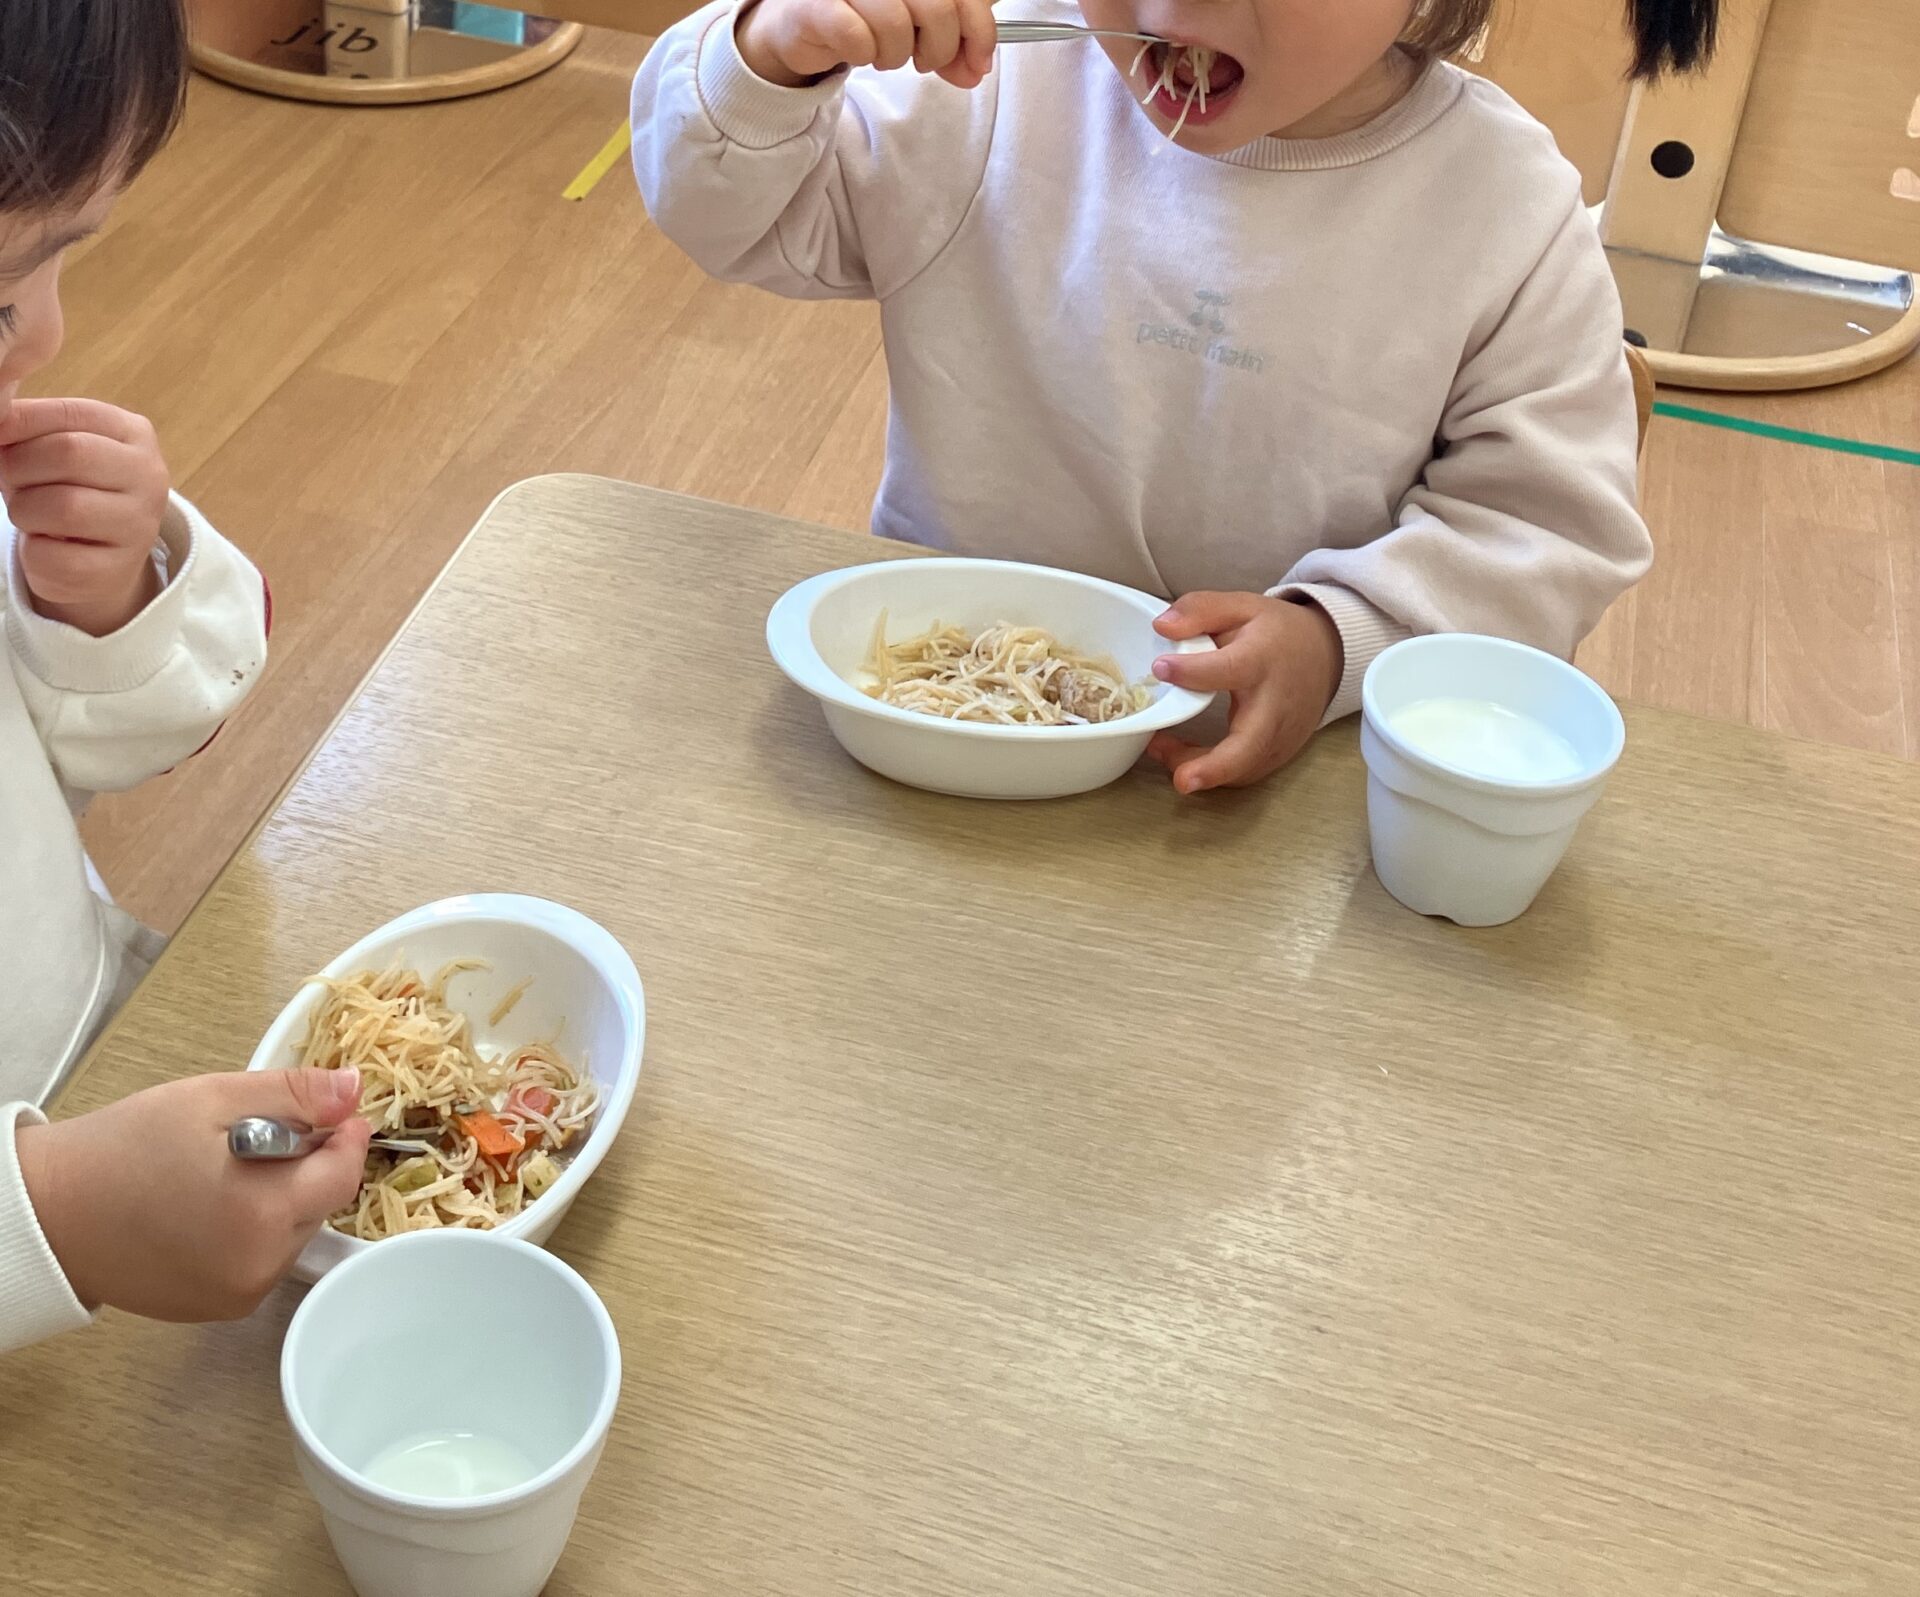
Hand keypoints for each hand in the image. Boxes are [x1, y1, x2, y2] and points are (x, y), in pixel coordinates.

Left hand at [0, 397, 171, 637]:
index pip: (71, 414)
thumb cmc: (69, 488)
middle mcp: (150, 477)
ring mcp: (140, 526)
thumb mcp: (57, 446)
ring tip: (31, 515)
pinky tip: (47, 547)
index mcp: (134, 434)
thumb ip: (30, 425)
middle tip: (9, 480)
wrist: (102, 557)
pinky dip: (33, 552)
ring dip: (25, 511)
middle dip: (20, 466)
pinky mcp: (117, 570)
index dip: (21, 422)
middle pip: (69, 454)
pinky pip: (54, 556)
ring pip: (63, 507)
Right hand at [15, 1069, 371, 1321]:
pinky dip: (257, 1232)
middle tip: (262, 1141)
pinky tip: (214, 1211)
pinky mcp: (220, 1309)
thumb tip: (354, 1090)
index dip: (346, 1140)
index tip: (335, 1117)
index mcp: (263, 1212)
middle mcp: (259, 1264)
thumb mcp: (213, 1099)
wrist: (53, 1213)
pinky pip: (266, 1261)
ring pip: (297, 1234)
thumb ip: (294, 1094)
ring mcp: (240, 1294)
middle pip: (322, 1205)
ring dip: (283, 1201)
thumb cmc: (125, 1149)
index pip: (344, 1175)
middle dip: (308, 1168)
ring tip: (227, 1178)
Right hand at [737, 0, 996, 88]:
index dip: (978, 29)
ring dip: (896, 55)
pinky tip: (858, 50)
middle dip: (939, 49)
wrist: (802, 23)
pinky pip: (856, 38)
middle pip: (936, 8)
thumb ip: (951, 46)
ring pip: (895, 26)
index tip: (979, 62)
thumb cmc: (864, 16)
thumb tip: (975, 70)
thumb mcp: (917, 29)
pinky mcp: (818, 5)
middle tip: (925, 60)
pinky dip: (863, 54)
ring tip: (884, 53)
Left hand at [1148, 593, 1343, 794]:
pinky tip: (1183, 757)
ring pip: (1243, 767)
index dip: (1194, 672)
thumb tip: (1161, 627)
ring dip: (1202, 770)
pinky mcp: (1279, 752)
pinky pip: (1245, 772)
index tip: (1160, 668)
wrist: (1327, 654)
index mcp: (1263, 660)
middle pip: (1251, 744)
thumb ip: (1200, 610)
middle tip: (1183, 780)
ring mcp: (1281, 734)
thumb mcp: (1241, 607)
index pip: (1230, 668)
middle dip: (1216, 767)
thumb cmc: (1276, 632)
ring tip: (1161, 750)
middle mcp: (1275, 704)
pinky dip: (1213, 772)